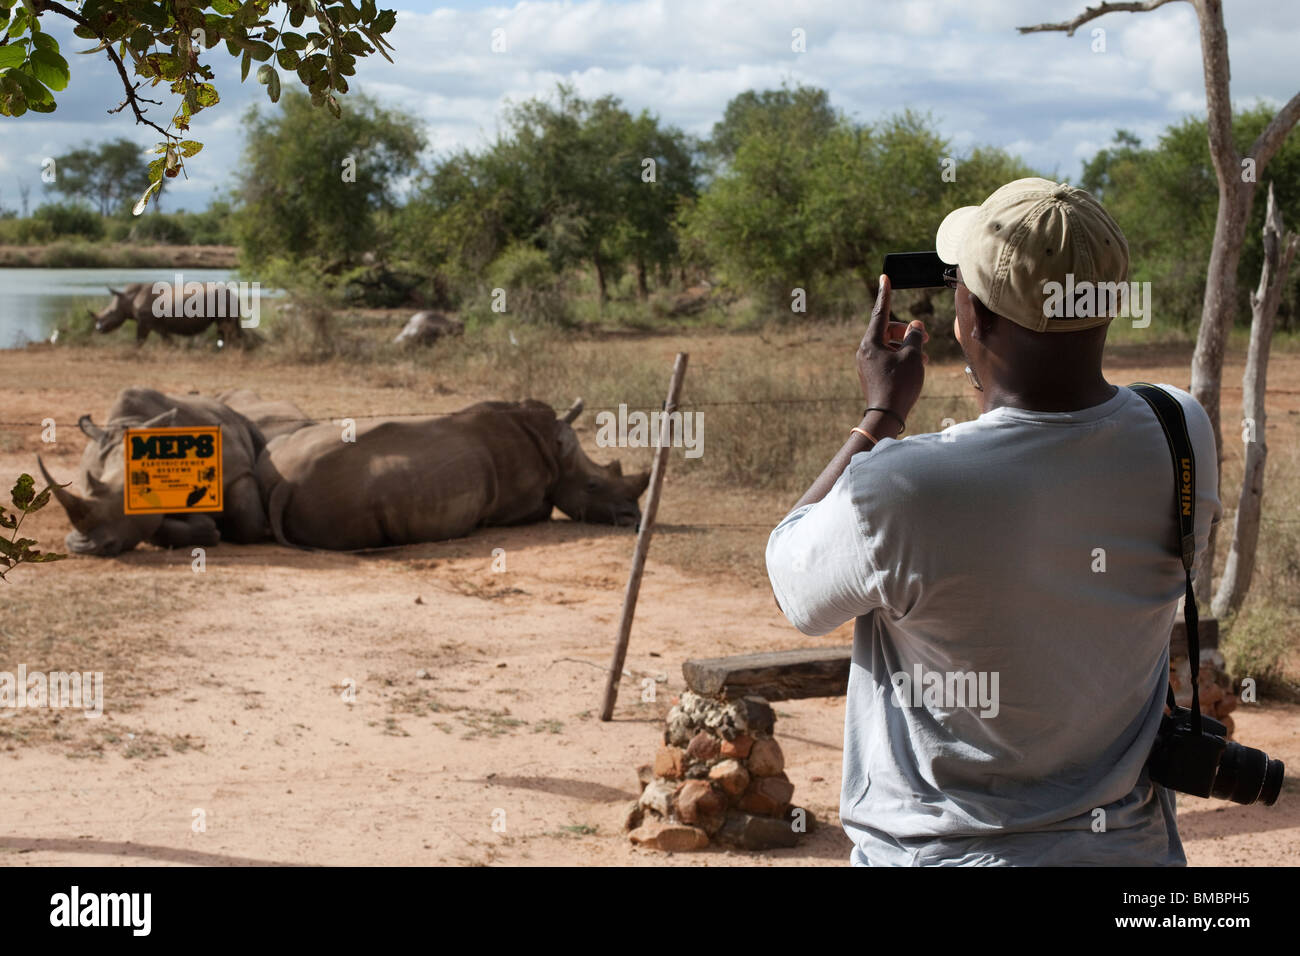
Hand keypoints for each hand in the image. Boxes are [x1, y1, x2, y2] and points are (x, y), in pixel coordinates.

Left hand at [856, 274, 927, 421]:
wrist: (886, 415)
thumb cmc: (899, 384)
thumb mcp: (912, 356)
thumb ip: (915, 336)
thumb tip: (915, 326)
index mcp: (870, 342)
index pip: (880, 312)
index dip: (885, 294)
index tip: (884, 278)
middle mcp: (865, 351)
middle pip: (887, 330)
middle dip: (907, 331)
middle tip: (925, 337)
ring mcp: (867, 363)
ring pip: (889, 345)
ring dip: (907, 346)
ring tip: (924, 356)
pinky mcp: (872, 374)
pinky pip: (888, 358)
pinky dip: (902, 357)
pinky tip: (916, 366)